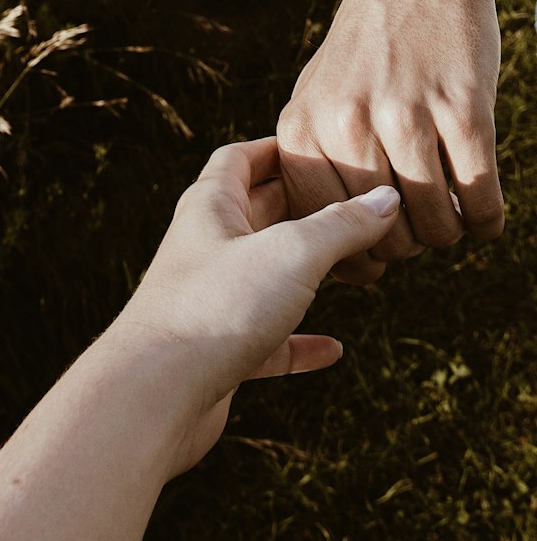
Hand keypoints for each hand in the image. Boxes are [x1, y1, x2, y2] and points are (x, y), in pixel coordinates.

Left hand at [114, 136, 401, 478]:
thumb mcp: (292, 253)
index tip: (322, 144)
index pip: (241, 158)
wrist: (153, 396)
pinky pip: (267, 338)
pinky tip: (333, 349)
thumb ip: (342, 225)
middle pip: (259, 214)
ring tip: (358, 266)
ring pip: (265, 276)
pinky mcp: (219, 352)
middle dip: (306, 207)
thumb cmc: (214, 309)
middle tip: (359, 204)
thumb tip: (387, 197)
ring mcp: (211, 301)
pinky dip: (299, 342)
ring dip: (308, 272)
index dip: (279, 146)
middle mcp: (206, 249)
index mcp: (210, 208)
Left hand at [276, 0, 505, 284]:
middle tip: (418, 230)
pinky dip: (486, 219)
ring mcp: (406, 114)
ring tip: (450, 219)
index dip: (354, 251)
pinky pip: (480, 197)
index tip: (375, 251)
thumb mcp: (316, 96)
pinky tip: (484, 216)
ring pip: (435, 224)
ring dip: (448, 233)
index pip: (321, 227)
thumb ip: (315, 162)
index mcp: (302, 126)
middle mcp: (347, 123)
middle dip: (406, 245)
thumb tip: (335, 249)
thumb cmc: (367, 48)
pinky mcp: (464, 108)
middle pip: (383, 234)